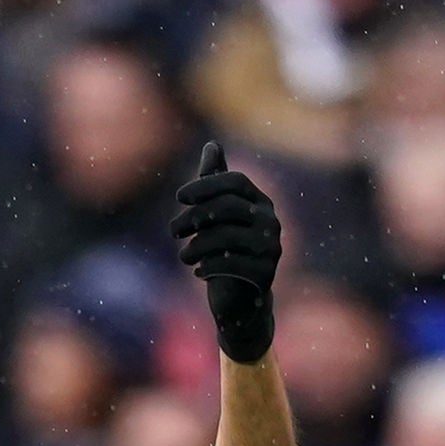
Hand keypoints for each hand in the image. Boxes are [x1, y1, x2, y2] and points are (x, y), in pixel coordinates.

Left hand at [170, 141, 280, 362]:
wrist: (242, 300)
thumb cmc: (226, 251)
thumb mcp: (217, 216)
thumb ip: (214, 182)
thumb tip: (212, 144)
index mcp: (260, 202)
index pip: (234, 181)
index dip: (205, 185)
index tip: (179, 198)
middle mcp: (271, 222)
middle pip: (227, 207)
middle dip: (193, 217)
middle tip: (172, 231)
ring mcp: (271, 248)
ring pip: (225, 237)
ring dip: (196, 246)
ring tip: (183, 256)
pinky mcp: (266, 274)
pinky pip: (231, 265)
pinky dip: (208, 267)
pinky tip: (198, 271)